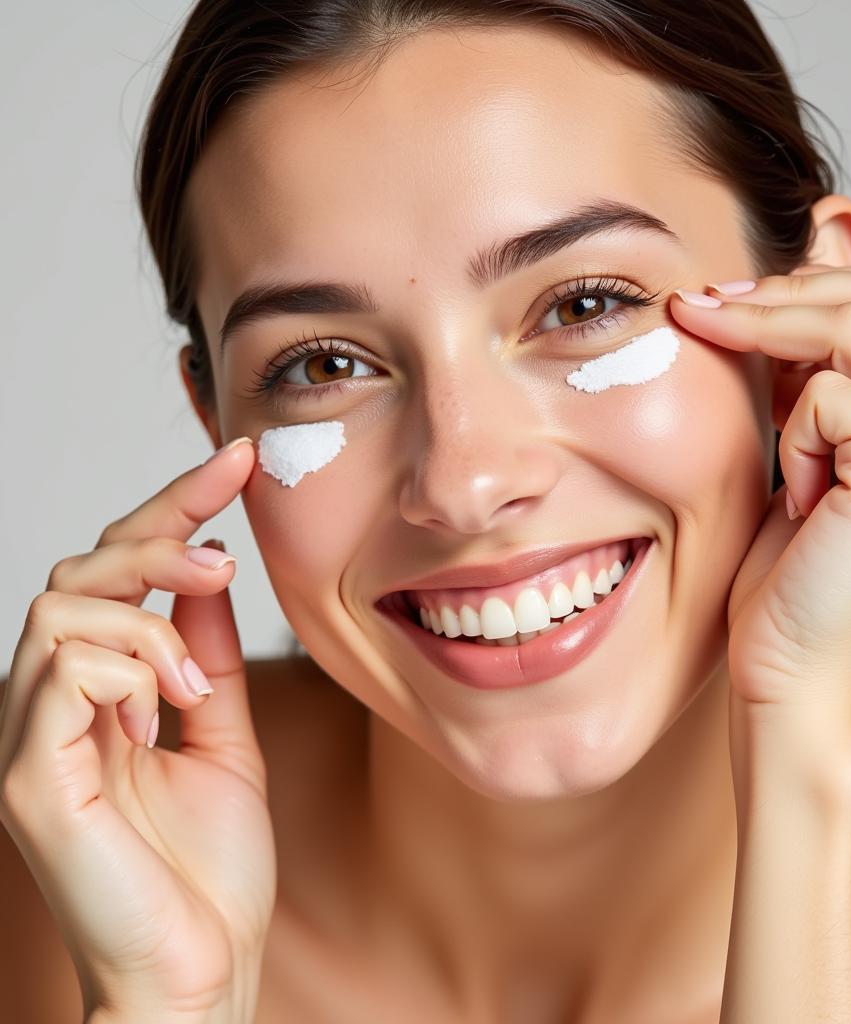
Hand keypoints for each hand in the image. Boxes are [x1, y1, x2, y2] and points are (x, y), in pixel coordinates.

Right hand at [0, 437, 273, 1019]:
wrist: (204, 966)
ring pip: (62, 605)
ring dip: (146, 616)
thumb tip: (208, 576)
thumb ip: (205, 655)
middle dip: (159, 541)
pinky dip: (126, 666)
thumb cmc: (210, 863)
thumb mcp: (223, 733)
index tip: (242, 458)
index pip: (126, 570)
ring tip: (194, 678)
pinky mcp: (27, 777)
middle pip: (84, 567)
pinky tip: (167, 706)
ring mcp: (34, 738)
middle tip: (224, 562)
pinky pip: (57, 670)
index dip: (178, 504)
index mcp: (105, 689)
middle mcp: (58, 702)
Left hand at [670, 264, 850, 748]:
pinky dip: (787, 428)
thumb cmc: (798, 583)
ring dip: (768, 341)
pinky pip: (824, 392)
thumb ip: (823, 384)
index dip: (813, 286)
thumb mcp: (817, 461)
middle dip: (783, 293)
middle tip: (704, 313)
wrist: (799, 683)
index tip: (729, 305)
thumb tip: (782, 303)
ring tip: (736, 393)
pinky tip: (792, 491)